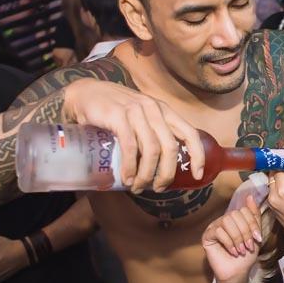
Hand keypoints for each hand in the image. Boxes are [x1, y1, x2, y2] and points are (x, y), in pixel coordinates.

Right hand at [61, 78, 203, 192]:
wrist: (85, 94)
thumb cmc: (115, 111)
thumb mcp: (140, 118)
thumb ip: (152, 135)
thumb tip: (162, 168)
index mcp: (164, 111)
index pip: (190, 133)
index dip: (198, 155)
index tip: (197, 175)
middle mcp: (153, 109)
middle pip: (170, 147)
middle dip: (166, 173)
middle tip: (159, 188)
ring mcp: (136, 111)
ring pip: (151, 150)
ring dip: (146, 174)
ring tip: (137, 187)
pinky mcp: (118, 116)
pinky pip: (130, 147)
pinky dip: (130, 166)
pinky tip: (127, 178)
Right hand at [202, 195, 262, 282]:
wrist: (237, 272)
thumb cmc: (246, 256)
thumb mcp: (255, 235)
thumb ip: (254, 216)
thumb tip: (250, 196)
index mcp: (236, 219)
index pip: (244, 210)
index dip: (252, 224)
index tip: (257, 238)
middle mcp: (224, 220)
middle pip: (235, 214)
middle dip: (245, 232)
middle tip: (248, 246)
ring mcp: (215, 227)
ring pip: (227, 221)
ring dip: (237, 238)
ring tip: (241, 250)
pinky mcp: (207, 235)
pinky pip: (219, 231)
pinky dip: (228, 242)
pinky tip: (232, 251)